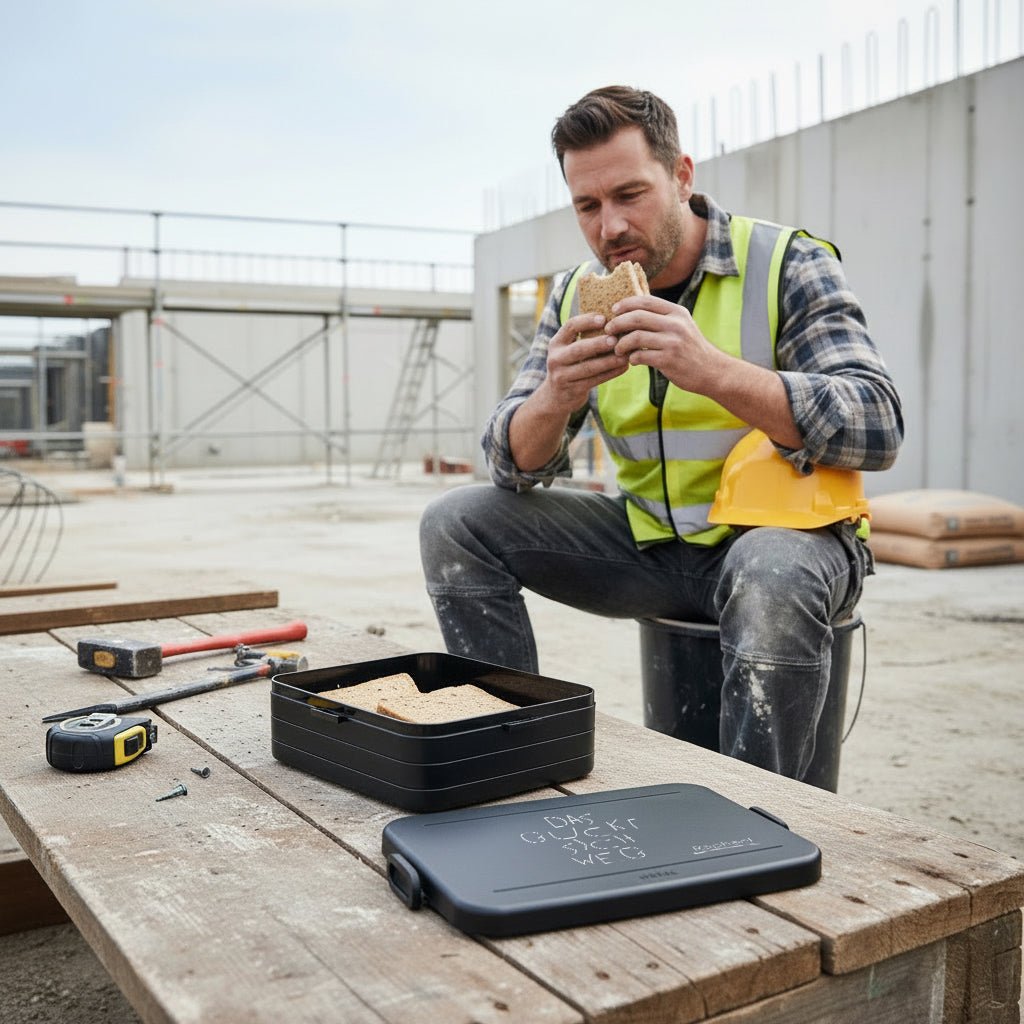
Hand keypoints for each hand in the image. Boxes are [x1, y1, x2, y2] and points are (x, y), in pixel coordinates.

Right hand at [540, 312, 629, 413]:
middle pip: (578, 349)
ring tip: (624, 355)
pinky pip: (594, 381)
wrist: (557, 397)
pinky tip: (623, 367)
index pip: (570, 327)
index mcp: (556, 343)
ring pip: (588, 367)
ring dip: (608, 361)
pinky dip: (610, 373)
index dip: (587, 321)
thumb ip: (585, 337)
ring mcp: (562, 376)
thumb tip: (615, 321)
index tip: (604, 318)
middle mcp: (555, 358)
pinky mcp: (572, 390)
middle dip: (598, 344)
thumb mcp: (569, 349)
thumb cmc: (571, 365)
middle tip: (615, 339)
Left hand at [604, 295, 723, 394]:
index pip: (645, 301)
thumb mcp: (681, 326)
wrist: (711, 370)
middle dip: (617, 323)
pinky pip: (641, 356)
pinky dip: (632, 358)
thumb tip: (632, 310)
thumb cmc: (690, 348)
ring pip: (636, 337)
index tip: (614, 310)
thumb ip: (661, 317)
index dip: (626, 303)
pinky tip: (632, 360)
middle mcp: (676, 324)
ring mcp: (673, 342)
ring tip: (618, 349)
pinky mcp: (669, 360)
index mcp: (677, 312)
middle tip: (609, 330)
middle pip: (637, 317)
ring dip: (621, 344)